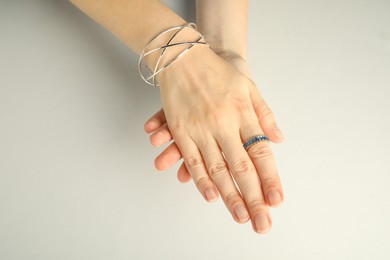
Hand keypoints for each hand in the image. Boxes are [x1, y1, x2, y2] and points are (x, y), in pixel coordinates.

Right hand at [146, 46, 284, 233]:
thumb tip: (279, 139)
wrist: (184, 57)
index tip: (276, 200)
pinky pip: (191, 159)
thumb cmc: (218, 72)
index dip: (270, 178)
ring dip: (229, 195)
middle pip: (240, 167)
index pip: (260, 152)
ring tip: (239, 216)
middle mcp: (223, 124)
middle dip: (252, 196)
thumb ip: (264, 114)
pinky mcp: (181, 130)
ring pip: (217, 169)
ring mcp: (200, 129)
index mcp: (243, 114)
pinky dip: (200, 180)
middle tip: (260, 221)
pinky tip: (209, 196)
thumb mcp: (249, 87)